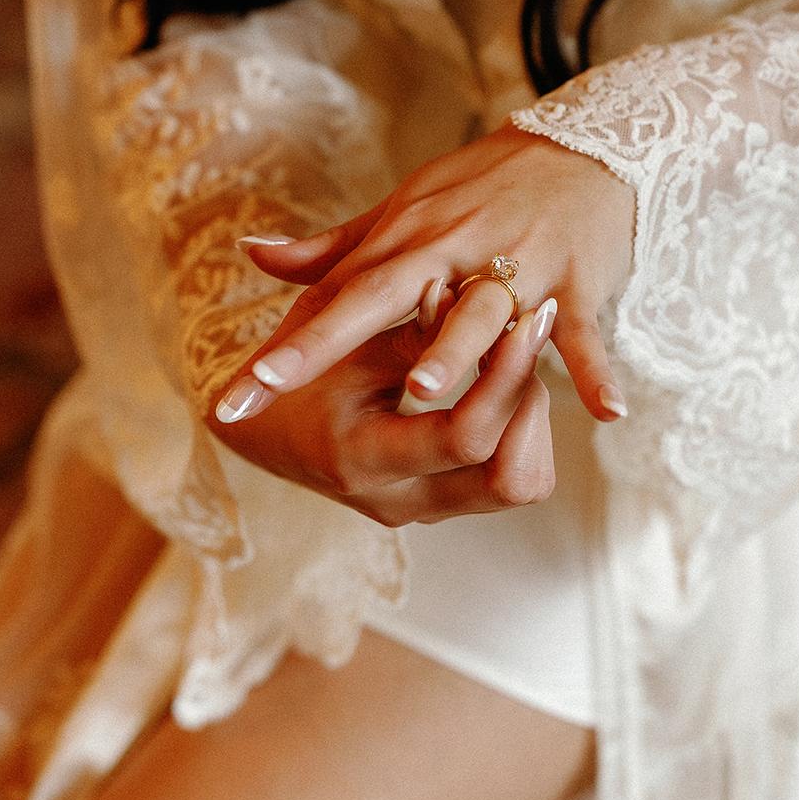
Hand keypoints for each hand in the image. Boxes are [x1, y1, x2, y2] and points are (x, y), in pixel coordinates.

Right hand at [206, 288, 558, 525]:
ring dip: (531, 416)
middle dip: (531, 402)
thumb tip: (460, 291)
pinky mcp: (442, 500)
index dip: (506, 377)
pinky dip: (520, 428)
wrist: (264, 427)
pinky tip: (509, 376)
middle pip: (510, 479)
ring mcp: (425, 508)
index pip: (466, 438)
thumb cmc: (295, 370)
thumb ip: (406, 326)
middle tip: (534, 334)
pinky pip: (508, 476)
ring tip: (520, 352)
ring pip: (521, 484)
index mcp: (363, 460)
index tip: (526, 319)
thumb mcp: (343, 340)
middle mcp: (400, 501)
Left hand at [213, 121, 635, 427]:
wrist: (584, 148)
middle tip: (273, 387)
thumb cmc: (485, 187)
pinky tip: (605, 412)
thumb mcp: (406, 209)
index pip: (335, 298)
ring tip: (424, 388)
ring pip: (482, 309)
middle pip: (384, 301)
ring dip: (457, 348)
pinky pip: (583, 331)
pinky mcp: (577, 281)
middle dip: (325, 345)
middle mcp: (454, 250)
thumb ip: (335, 246)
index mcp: (408, 241)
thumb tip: (252, 254)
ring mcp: (518, 265)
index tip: (234, 393)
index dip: (286, 347)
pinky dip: (595, 369)